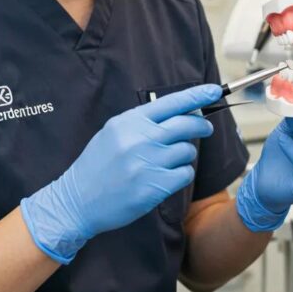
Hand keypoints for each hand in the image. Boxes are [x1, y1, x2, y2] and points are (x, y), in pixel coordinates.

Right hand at [20, 83, 220, 263]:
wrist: (78, 200)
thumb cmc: (98, 165)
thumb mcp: (114, 132)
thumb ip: (143, 122)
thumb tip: (180, 113)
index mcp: (130, 122)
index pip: (172, 103)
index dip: (197, 96)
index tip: (215, 91)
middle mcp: (140, 139)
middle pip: (187, 124)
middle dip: (202, 125)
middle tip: (206, 128)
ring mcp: (147, 163)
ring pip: (187, 150)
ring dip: (185, 155)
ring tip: (168, 161)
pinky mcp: (153, 187)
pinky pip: (184, 174)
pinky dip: (182, 174)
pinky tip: (167, 177)